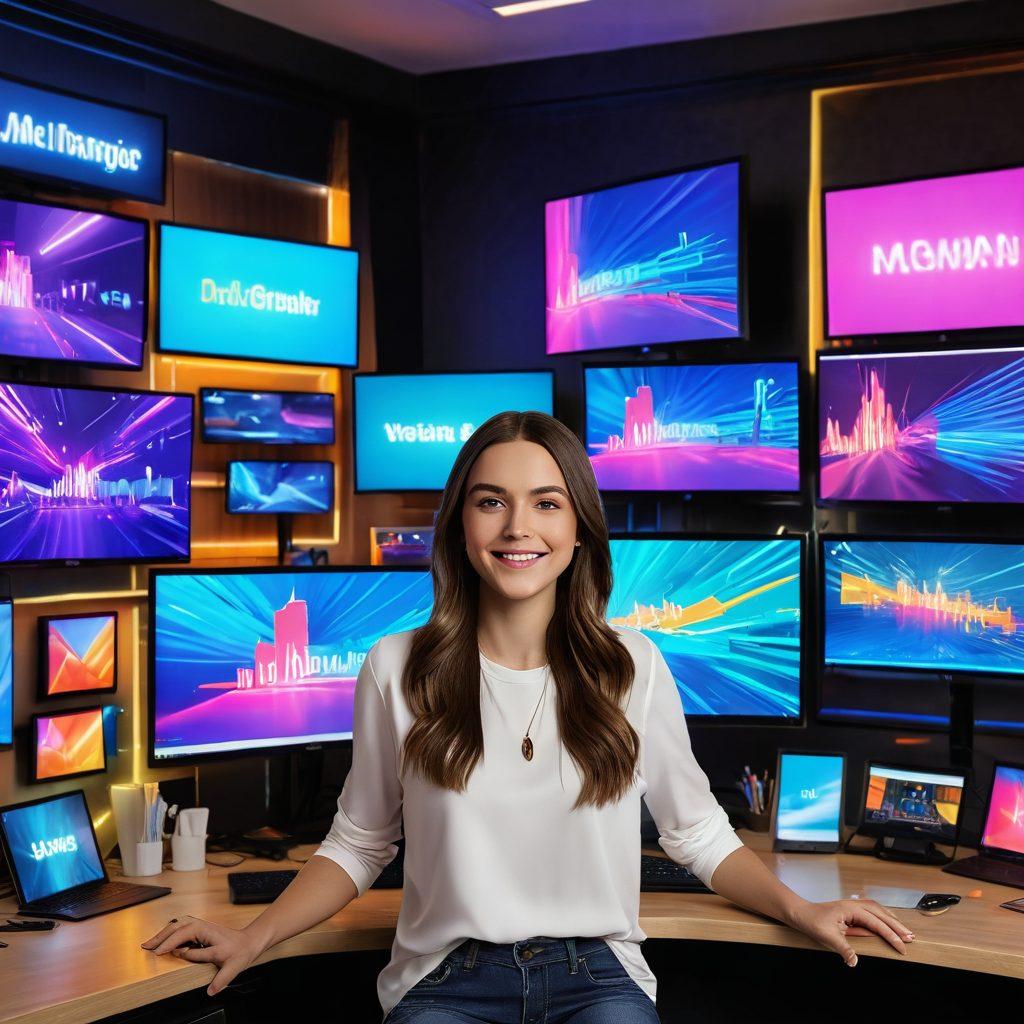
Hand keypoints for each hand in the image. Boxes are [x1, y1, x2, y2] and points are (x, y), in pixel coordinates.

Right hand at [141, 915, 263, 995]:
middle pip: (180, 929)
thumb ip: (221, 980)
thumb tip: (210, 992)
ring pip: (178, 925)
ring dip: (163, 933)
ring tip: (149, 943)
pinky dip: (168, 932)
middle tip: (148, 948)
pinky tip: (161, 939)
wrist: (249, 941)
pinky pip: (181, 927)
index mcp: (212, 939)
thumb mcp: (233, 968)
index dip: (175, 949)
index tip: (161, 955)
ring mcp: (202, 926)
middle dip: (163, 938)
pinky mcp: (199, 927)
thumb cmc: (240, 953)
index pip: (188, 944)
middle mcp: (205, 929)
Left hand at [787, 899, 914, 965]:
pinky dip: (882, 917)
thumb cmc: (812, 921)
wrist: (800, 912)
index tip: (902, 946)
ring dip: (891, 920)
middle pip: (881, 914)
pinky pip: (871, 912)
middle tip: (911, 938)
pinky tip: (887, 921)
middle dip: (897, 926)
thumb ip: (843, 949)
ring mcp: (852, 906)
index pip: (877, 923)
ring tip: (904, 930)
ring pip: (878, 911)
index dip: (891, 935)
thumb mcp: (827, 937)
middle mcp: (854, 905)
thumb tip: (854, 961)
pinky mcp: (850, 911)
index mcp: (851, 909)